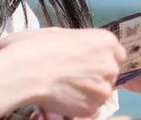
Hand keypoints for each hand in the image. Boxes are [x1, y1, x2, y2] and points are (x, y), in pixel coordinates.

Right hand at [0, 27, 124, 117]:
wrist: (23, 72)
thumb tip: (76, 48)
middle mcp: (110, 64)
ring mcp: (103, 87)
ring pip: (101, 91)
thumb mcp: (60, 33)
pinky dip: (78, 106)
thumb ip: (78, 42)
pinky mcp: (92, 107)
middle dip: (95, 76)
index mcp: (105, 41)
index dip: (101, 59)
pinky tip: (63, 98)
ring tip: (65, 88)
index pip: (116, 53)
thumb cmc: (34, 47)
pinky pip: (90, 107)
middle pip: (110, 73)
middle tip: (72, 76)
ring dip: (87, 92)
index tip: (88, 63)